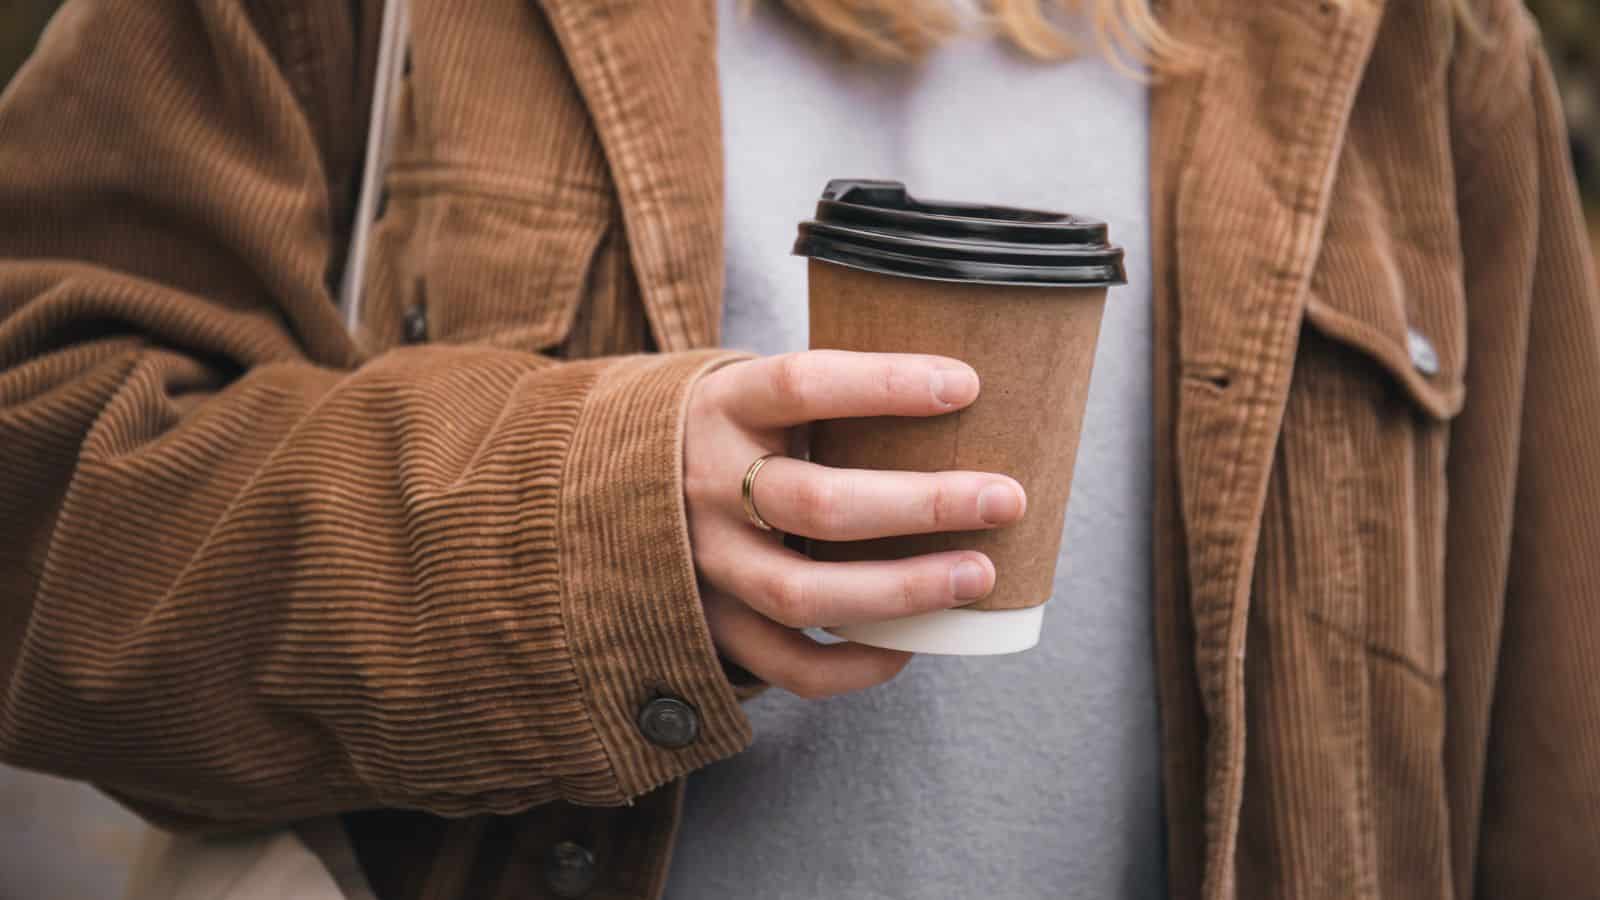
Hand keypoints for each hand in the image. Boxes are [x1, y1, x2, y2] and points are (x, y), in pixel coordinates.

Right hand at [684, 350, 1026, 698]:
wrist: (616, 483)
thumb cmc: (733, 432)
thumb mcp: (759, 391)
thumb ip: (831, 397)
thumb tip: (967, 393)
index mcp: (725, 406)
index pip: (803, 385)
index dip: (885, 385)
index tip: (967, 385)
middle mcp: (706, 484)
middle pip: (819, 504)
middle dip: (923, 504)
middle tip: (1004, 498)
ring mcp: (704, 561)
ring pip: (803, 593)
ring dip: (901, 591)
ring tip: (978, 576)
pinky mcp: (708, 621)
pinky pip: (784, 663)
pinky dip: (853, 665)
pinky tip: (911, 647)